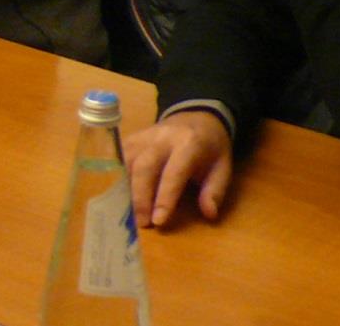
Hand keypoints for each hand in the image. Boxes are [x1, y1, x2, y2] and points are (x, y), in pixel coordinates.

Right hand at [123, 110, 233, 228]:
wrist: (197, 116)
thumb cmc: (210, 148)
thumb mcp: (223, 167)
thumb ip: (215, 190)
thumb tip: (209, 214)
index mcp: (189, 144)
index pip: (174, 172)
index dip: (165, 197)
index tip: (158, 221)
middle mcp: (162, 138)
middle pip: (144, 167)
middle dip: (140, 197)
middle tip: (142, 223)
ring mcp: (144, 136)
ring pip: (127, 162)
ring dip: (125, 189)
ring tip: (127, 213)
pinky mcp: (132, 138)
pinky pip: (119, 158)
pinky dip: (116, 177)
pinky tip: (116, 195)